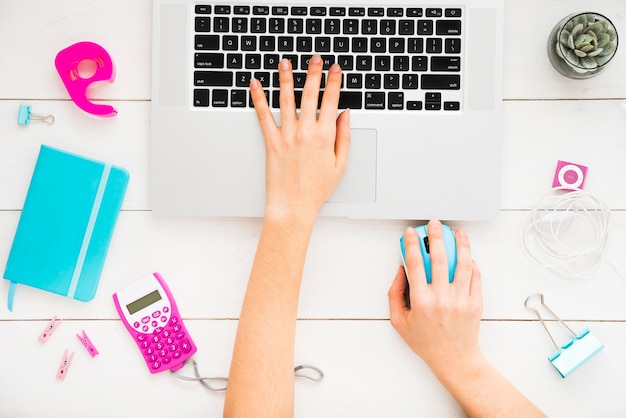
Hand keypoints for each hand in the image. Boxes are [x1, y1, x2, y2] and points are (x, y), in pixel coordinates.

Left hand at [250, 55, 350, 221]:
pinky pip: (264, 116)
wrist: (293, 206)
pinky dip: (258, 98)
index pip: (331, 101)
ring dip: (286, 79)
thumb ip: (344, 137)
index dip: (333, 83)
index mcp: (325, 137)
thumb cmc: (316, 189)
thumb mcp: (340, 165)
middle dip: (313, 73)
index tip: (335, 69)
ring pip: (286, 100)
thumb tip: (344, 115)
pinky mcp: (271, 142)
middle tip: (314, 59)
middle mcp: (306, 133)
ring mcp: (287, 136)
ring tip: (285, 63)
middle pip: (309, 95)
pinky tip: (255, 85)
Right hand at [388, 219, 483, 375]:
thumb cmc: (427, 342)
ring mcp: (461, 299)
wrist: (454, 359)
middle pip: (440, 258)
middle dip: (436, 236)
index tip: (411, 233)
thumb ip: (395, 294)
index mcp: (421, 301)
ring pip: (463, 263)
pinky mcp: (475, 302)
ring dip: (461, 244)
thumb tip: (401, 271)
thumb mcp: (399, 321)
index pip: (416, 264)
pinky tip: (468, 254)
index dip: (412, 244)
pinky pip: (475, 276)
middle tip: (434, 224)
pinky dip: (472, 262)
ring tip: (458, 233)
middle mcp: (442, 298)